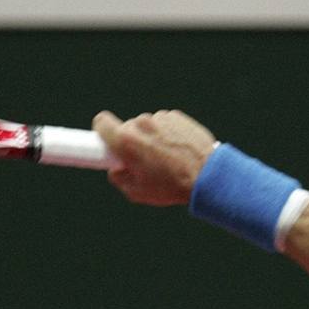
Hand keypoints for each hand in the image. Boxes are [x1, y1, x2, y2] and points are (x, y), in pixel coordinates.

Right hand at [92, 109, 216, 206]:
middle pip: (128, 127)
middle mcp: (141, 124)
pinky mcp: (176, 116)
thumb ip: (118, 179)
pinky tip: (178, 150)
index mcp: (125, 141)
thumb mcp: (137, 192)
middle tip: (143, 160)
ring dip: (152, 137)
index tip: (107, 140)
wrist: (208, 176)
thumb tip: (115, 169)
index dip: (102, 131)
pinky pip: (165, 123)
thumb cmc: (171, 186)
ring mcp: (160, 118)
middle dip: (132, 141)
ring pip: (148, 126)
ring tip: (166, 158)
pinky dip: (168, 134)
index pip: (101, 121)